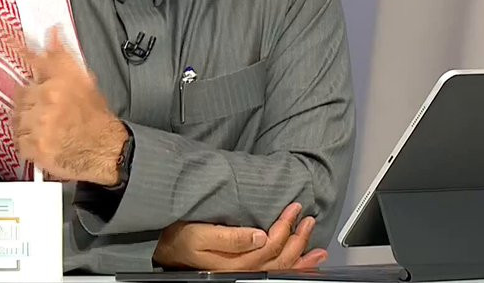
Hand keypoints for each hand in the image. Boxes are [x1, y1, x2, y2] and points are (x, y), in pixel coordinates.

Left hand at [10, 26, 127, 185]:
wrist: (104, 149)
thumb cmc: (95, 116)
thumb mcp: (84, 80)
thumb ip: (63, 56)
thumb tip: (52, 31)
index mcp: (58, 81)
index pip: (31, 59)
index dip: (13, 45)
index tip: (0, 32)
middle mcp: (47, 100)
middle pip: (21, 94)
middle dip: (31, 101)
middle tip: (48, 110)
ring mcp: (39, 124)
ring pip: (18, 118)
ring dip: (28, 122)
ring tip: (48, 127)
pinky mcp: (34, 147)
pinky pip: (18, 140)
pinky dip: (28, 142)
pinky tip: (44, 140)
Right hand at [153, 202, 328, 271]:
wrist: (166, 252)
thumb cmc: (181, 239)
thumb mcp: (200, 234)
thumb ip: (231, 237)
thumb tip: (260, 236)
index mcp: (236, 262)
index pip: (270, 245)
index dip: (285, 226)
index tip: (294, 209)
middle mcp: (245, 272)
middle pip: (280, 258)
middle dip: (297, 238)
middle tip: (307, 219)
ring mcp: (246, 275)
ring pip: (282, 268)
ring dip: (301, 255)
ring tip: (317, 245)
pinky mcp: (245, 273)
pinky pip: (276, 274)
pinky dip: (296, 269)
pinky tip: (306, 262)